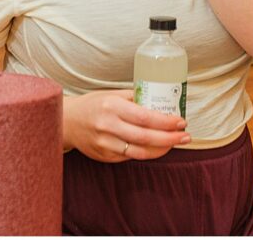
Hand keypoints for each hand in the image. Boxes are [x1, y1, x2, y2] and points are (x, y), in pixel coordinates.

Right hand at [64, 90, 189, 161]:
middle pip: (145, 137)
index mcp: (112, 106)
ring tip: (175, 143)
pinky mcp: (103, 156)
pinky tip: (157, 147)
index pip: (145, 117)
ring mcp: (104, 144)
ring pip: (139, 152)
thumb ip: (136, 99)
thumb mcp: (114, 95)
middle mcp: (108, 126)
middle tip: (185, 136)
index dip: (166, 122)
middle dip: (169, 138)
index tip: (181, 121)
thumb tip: (164, 102)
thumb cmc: (95, 104)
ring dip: (161, 149)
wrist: (67, 121)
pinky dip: (146, 153)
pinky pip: (129, 157)